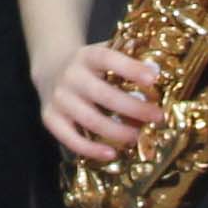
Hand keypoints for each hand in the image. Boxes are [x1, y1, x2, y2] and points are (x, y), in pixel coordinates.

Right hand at [37, 40, 160, 163]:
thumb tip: (156, 71)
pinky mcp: (50, 118)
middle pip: (103, 94)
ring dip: (117, 131)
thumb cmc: (89, 66)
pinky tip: (112, 153)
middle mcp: (70, 76)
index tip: (153, 79)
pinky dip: (91, 149)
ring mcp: (59, 98)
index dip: (130, 69)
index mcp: (86, 56)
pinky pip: (70, 138)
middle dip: (133, 108)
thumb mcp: (103, 54)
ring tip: (137, 137)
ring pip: (90, 119)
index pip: (108, 59)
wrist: (51, 69)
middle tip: (157, 116)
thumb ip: (127, 61)